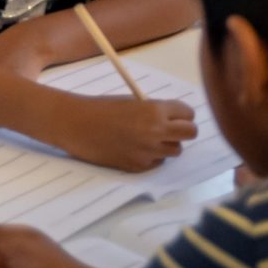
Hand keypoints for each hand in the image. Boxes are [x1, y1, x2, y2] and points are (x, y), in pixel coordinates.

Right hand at [54, 94, 197, 171]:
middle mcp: (156, 132)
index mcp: (155, 110)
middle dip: (184, 130)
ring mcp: (148, 151)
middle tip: (173, 128)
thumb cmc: (102, 108)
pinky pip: (157, 162)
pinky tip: (135, 147)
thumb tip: (173, 119)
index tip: (177, 115)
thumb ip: (155, 110)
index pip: (188, 114)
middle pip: (190, 134)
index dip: (183, 114)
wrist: (77, 125)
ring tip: (150, 138)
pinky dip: (152, 156)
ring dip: (167, 144)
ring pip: (175, 150)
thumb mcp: (132, 102)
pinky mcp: (138, 166)